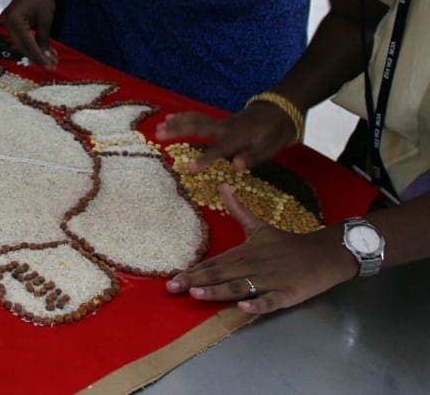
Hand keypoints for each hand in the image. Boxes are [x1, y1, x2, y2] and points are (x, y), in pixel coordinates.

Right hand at [0, 0, 58, 67]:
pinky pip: (21, 37)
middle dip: (37, 56)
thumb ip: (43, 38)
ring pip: (21, 44)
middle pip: (21, 46)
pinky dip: (32, 44)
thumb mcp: (46, 18)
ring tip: (51, 59)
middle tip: (52, 65)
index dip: (39, 56)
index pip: (27, 43)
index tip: (50, 66)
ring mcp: (7, 23)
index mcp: (14, 20)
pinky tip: (44, 50)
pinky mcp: (11, 23)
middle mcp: (7, 23)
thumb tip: (45, 56)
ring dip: (35, 52)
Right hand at [155, 100, 296, 172]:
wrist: (280, 110)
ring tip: (159, 126)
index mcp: (237, 137)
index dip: (204, 160)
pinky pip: (199, 117)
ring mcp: (222, 122)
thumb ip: (253, 156)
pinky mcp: (221, 121)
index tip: (189, 169)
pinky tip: (174, 118)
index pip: (217, 150)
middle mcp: (225, 127)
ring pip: (196, 120)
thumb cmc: (276, 133)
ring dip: (177, 122)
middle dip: (177, 131)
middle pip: (197, 128)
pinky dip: (185, 116)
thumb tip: (236, 166)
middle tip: (158, 134)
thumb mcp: (272, 147)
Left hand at [166, 184, 356, 313]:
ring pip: (240, 287)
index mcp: (244, 253)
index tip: (170, 278)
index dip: (192, 271)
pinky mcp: (287, 294)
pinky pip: (270, 301)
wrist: (323, 253)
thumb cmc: (286, 243)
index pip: (213, 263)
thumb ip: (238, 209)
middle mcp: (252, 266)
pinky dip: (258, 305)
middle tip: (172, 288)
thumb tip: (223, 185)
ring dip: (218, 291)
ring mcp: (269, 281)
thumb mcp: (259, 226)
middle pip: (220, 275)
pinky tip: (243, 308)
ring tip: (197, 294)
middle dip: (195, 282)